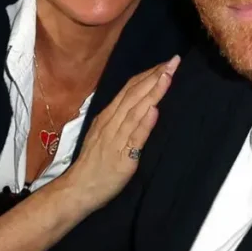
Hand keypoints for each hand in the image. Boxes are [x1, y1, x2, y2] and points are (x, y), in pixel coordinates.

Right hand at [62, 55, 180, 209]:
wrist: (78, 189)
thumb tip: (141, 104)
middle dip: (155, 76)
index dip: (148, 75)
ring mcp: (116, 139)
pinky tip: (154, 109)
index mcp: (108, 116)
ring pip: (136, 111)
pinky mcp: (122, 157)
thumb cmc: (94, 163)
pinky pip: (134, 137)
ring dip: (153, 92)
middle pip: (134, 94)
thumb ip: (121, 119)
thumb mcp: (106, 134)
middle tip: (173, 61)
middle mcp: (111, 123)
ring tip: (167, 76)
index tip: (165, 63)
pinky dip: (144, 123)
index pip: (129, 89)